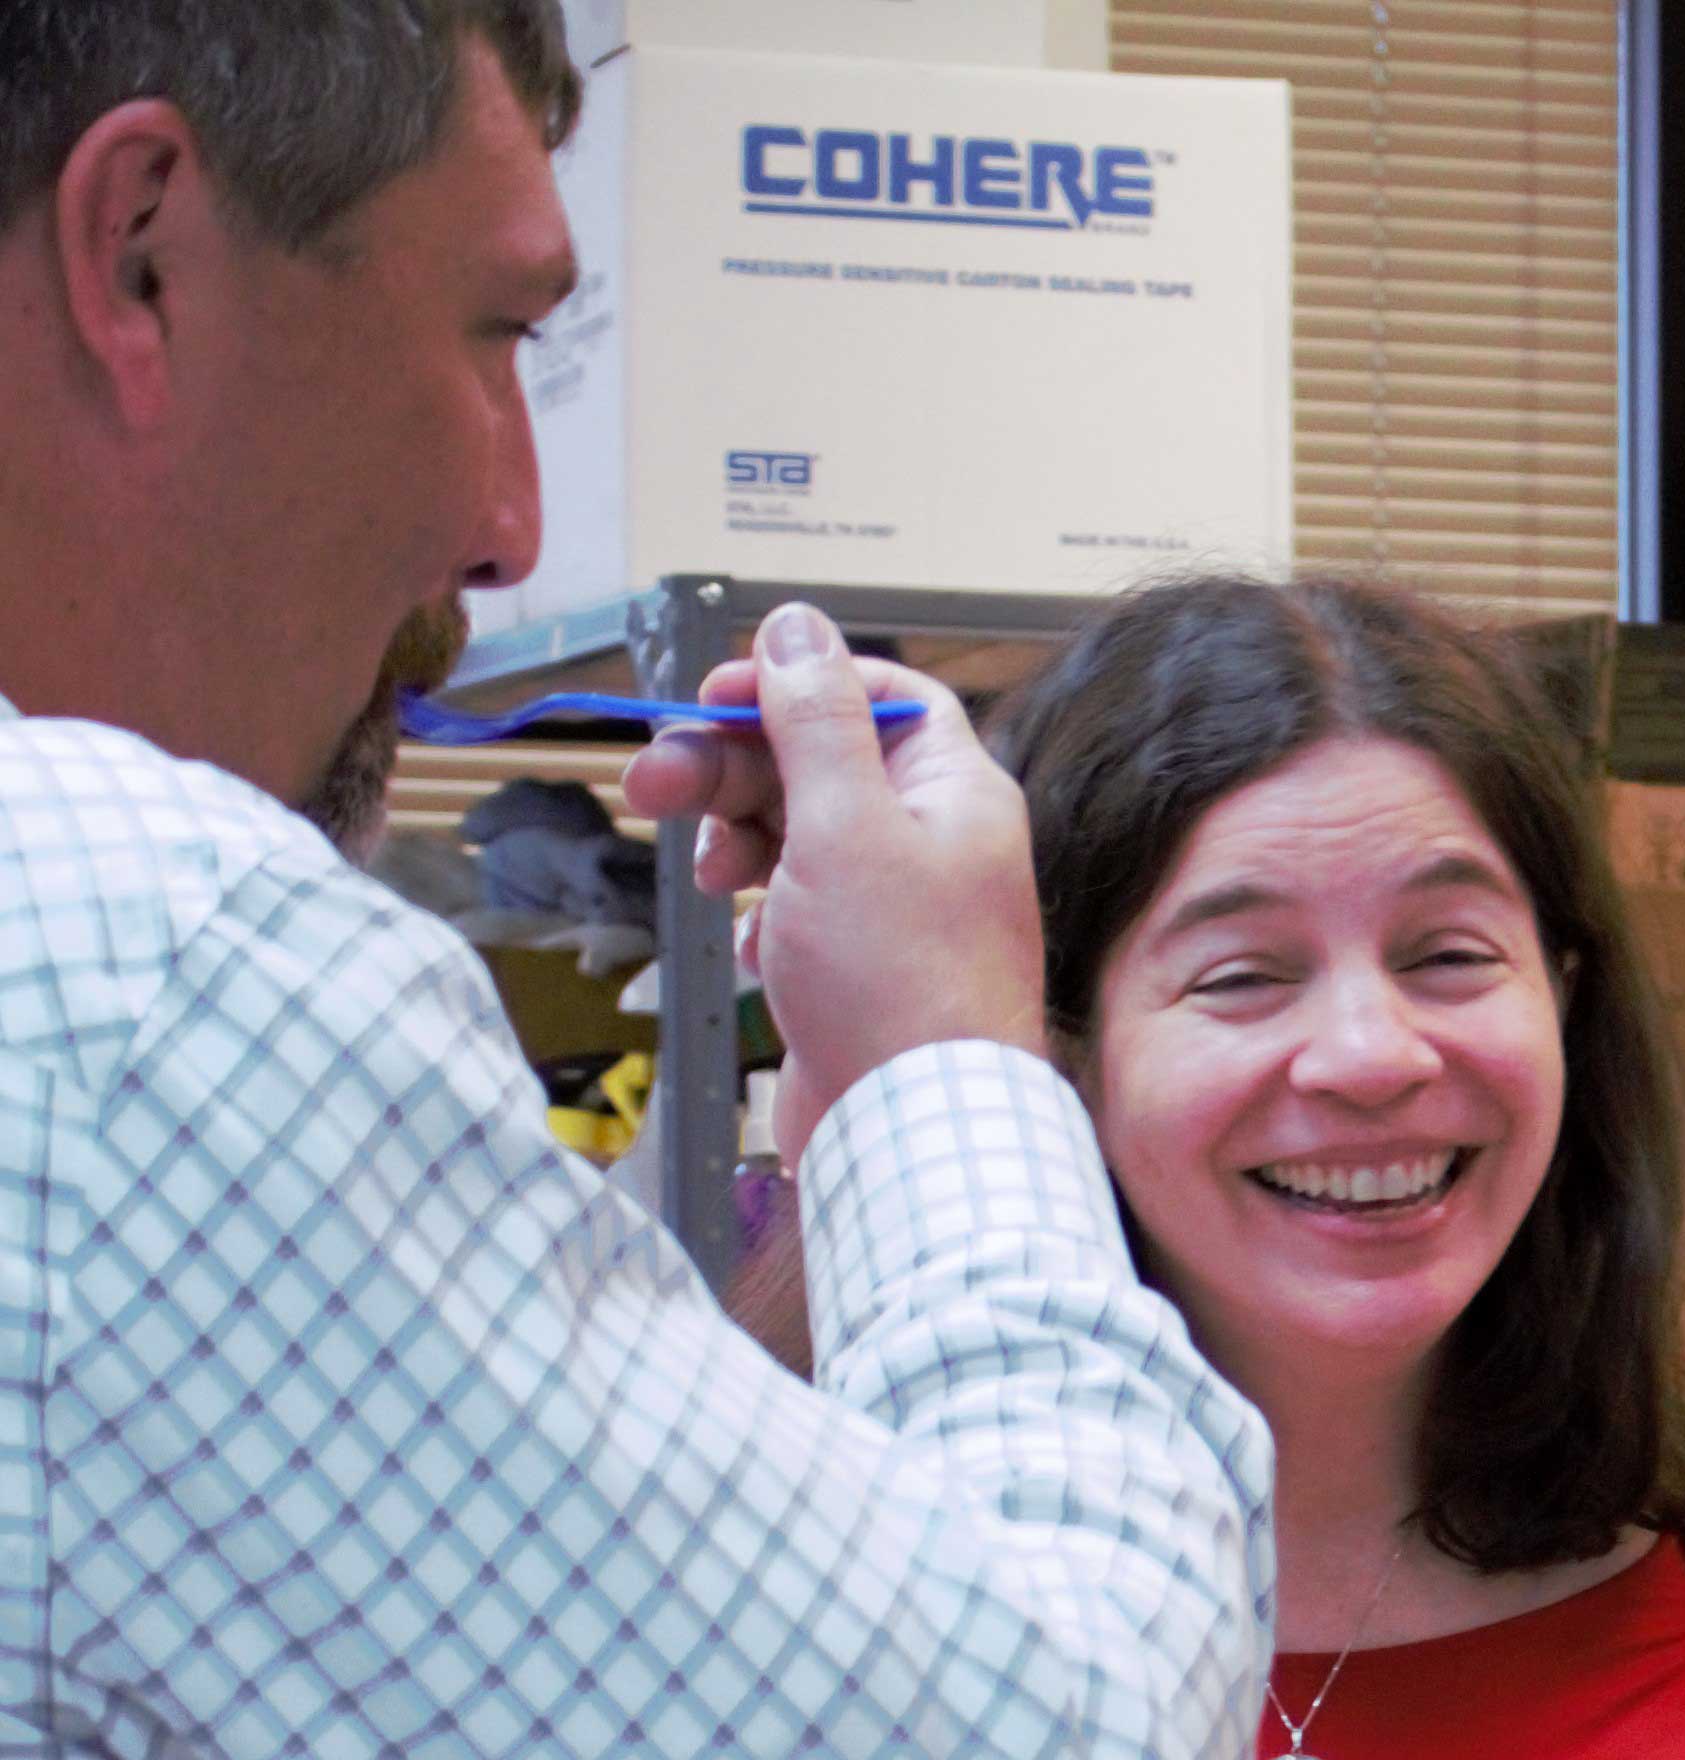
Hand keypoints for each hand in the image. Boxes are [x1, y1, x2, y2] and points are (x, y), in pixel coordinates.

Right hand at [615, 599, 1046, 1159]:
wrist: (912, 1133)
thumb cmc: (898, 986)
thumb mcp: (846, 824)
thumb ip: (817, 720)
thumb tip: (799, 625)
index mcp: (956, 795)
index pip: (881, 694)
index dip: (795, 682)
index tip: (719, 695)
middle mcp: (938, 844)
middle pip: (819, 760)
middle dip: (731, 764)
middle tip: (652, 785)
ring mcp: (900, 909)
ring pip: (797, 832)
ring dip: (737, 837)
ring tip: (708, 875)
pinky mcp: (861, 968)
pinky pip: (796, 908)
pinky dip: (760, 913)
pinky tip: (752, 946)